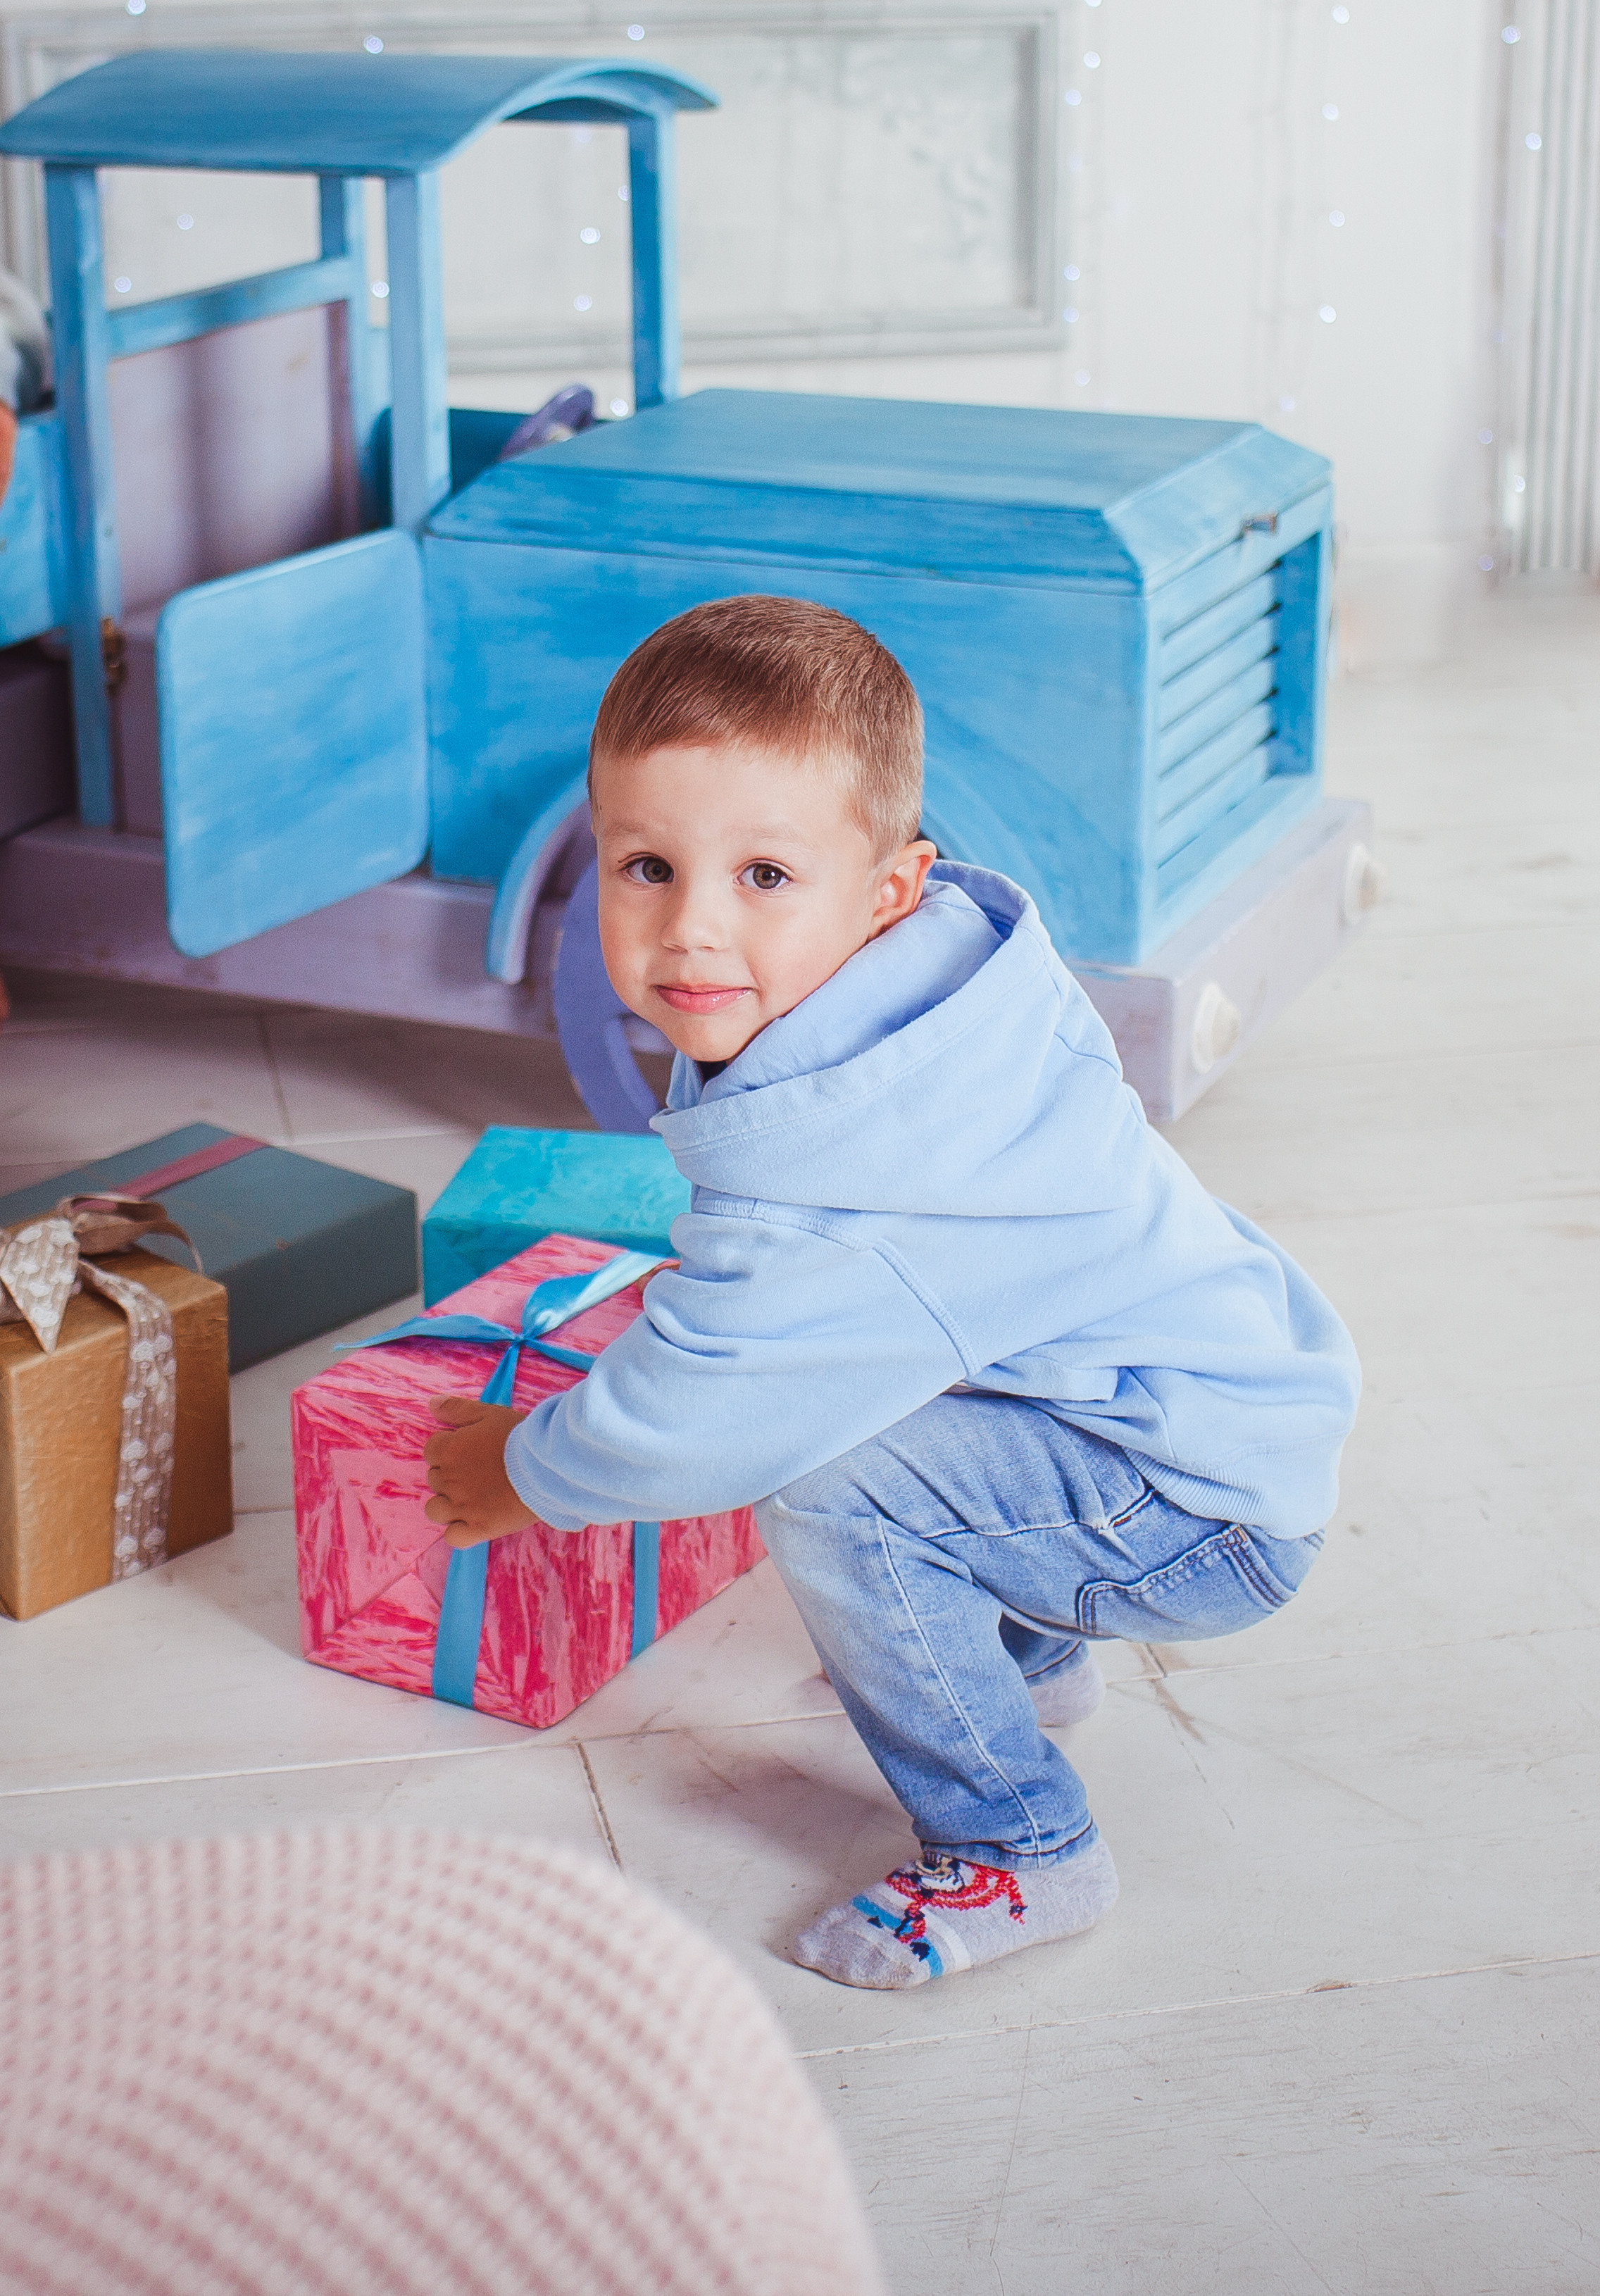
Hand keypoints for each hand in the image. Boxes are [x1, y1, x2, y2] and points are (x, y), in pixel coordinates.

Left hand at [423, 1397, 538, 1545]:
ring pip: (435, 1510)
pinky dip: (459, 1531)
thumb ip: (456, 1409)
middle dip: (450, 1475)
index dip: (449, 1449)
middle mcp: (449, 1480)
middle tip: (478, 1472)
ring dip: (448, 1504)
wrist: (546, 1467)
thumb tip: (430, 1405)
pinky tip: (474, 1521)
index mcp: (449, 1450)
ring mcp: (461, 1508)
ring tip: (472, 1499)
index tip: (470, 1450)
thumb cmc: (519, 1437)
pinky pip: (453, 1538)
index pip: (431, 1450)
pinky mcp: (477, 1529)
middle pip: (434, 1479)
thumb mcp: (488, 1413)